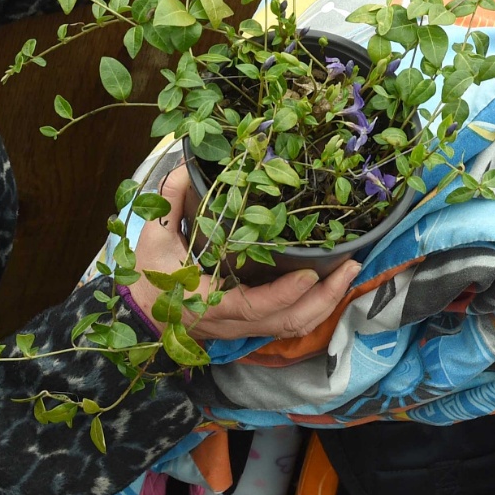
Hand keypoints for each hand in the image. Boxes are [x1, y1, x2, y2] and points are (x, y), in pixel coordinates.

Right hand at [129, 169, 359, 341]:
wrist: (142, 316)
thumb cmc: (149, 278)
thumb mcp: (153, 239)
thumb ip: (169, 202)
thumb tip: (187, 165)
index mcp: (208, 303)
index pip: (253, 306)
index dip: (283, 294)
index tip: (310, 272)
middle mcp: (233, 323)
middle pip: (287, 322)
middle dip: (324, 298)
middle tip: (352, 267)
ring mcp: (244, 329)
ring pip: (293, 327)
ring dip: (326, 304)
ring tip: (350, 273)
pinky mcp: (251, 328)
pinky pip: (289, 325)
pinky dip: (314, 308)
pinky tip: (331, 285)